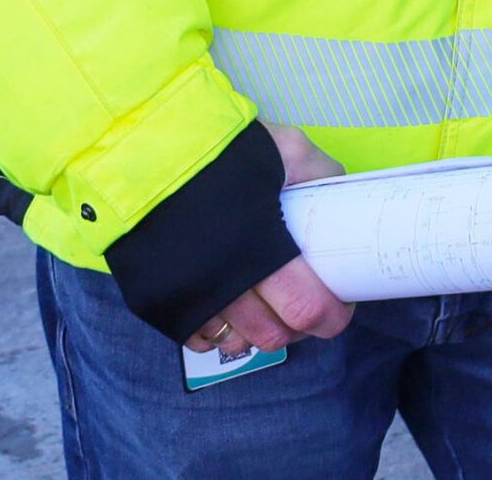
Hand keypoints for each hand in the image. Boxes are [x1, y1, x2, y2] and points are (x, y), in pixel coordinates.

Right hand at [184, 125, 353, 358]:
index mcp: (261, 248)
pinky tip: (233, 306)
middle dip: (301, 327)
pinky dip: (221, 332)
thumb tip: (346, 200)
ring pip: (240, 343)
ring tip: (272, 305)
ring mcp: (191, 300)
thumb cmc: (219, 153)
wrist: (144, 153)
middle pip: (276, 336)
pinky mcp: (164, 305)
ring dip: (262, 331)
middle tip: (311, 304)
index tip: (341, 302)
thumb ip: (319, 174)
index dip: (332, 315)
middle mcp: (225, 284)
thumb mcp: (283, 148)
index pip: (307, 309)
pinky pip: (200, 341)